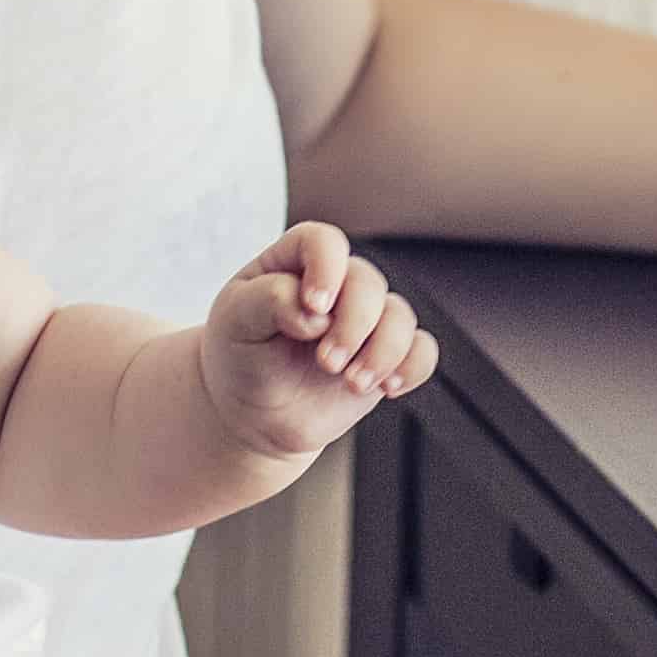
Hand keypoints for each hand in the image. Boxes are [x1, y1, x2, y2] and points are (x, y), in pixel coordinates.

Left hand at [199, 222, 437, 457]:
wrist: (253, 414)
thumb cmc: (240, 356)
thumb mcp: (236, 321)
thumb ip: (269, 300)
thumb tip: (316, 313)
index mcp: (295, 263)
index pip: (323, 242)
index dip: (327, 268)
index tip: (315, 308)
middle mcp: (337, 285)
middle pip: (367, 283)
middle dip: (354, 325)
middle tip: (327, 363)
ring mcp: (365, 321)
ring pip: (400, 317)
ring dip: (383, 352)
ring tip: (352, 384)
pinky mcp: (385, 356)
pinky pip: (421, 351)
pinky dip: (411, 367)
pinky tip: (388, 388)